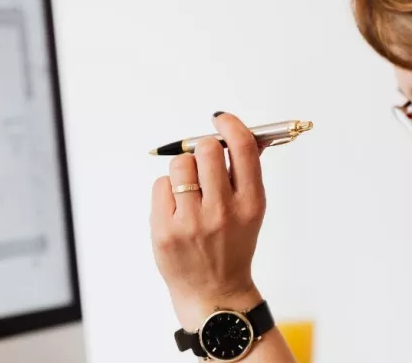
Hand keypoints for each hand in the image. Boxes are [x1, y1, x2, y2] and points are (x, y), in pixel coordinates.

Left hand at [150, 112, 267, 328]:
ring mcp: (192, 222)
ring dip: (183, 170)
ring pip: (180, 165)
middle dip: (203, 149)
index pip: (242, 148)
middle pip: (207, 150)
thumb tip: (240, 132)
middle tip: (203, 161)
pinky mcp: (165, 230)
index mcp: (251, 203)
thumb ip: (246, 171)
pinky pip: (160, 185)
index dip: (230, 125)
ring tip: (189, 191)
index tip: (220, 119)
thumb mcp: (251, 210)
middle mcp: (223, 211)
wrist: (214, 291)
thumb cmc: (233, 244)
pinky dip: (167, 191)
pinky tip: (177, 209)